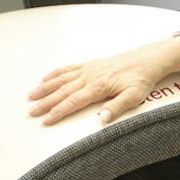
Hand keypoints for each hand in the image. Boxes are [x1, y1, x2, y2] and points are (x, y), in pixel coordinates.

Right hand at [28, 36, 179, 125]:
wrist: (148, 59)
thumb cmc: (142, 78)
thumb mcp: (134, 96)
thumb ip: (117, 107)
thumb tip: (102, 118)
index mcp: (98, 86)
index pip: (73, 102)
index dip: (58, 112)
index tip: (46, 120)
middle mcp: (89, 77)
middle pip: (63, 92)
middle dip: (46, 102)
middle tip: (31, 111)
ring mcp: (88, 69)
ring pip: (62, 80)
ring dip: (46, 88)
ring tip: (32, 95)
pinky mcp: (91, 65)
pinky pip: (68, 69)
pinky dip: (55, 74)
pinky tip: (46, 78)